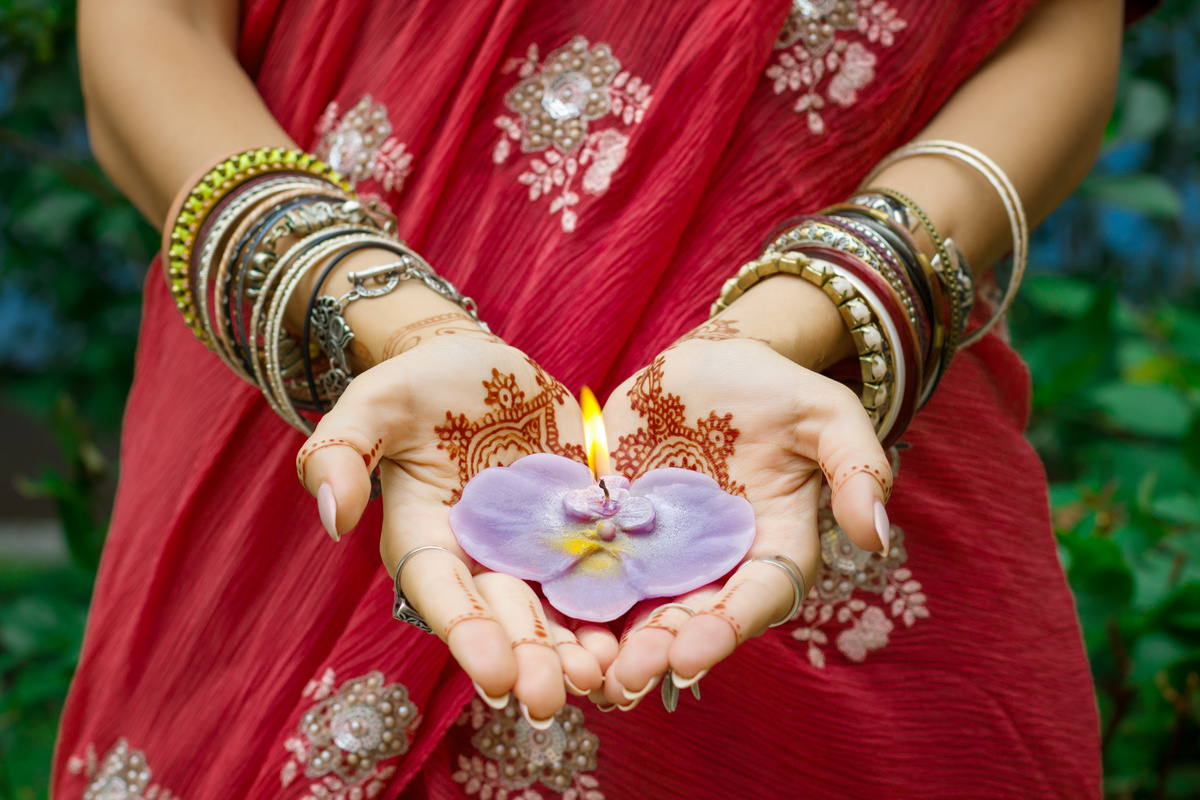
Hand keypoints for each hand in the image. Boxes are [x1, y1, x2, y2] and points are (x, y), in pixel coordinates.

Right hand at [295, 317, 606, 723]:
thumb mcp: (376, 401)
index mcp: (423, 539)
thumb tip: (332, 517)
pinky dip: (613, 609)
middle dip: (525, 660)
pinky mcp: (573, 532)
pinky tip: (636, 639)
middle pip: (501, 617)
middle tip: (550, 701)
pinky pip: (594, 575)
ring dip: (571, 650)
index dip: (466, 634)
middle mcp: (476, 558)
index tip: (493, 675)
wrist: (480, 371)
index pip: (441, 591)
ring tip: (600, 682)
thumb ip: (342, 449)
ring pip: (551, 611)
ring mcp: (528, 550)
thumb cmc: (420, 384)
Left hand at [595, 315, 891, 706]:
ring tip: (586, 674)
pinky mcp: (614, 529)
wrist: (707, 367)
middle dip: (660, 651)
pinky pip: (592, 566)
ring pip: (639, 607)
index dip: (726, 629)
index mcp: (773, 547)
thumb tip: (877, 536)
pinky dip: (572, 595)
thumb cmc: (775, 389)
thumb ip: (856, 467)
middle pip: (692, 617)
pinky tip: (544, 618)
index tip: (691, 657)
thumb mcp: (826, 414)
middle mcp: (717, 564)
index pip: (756, 597)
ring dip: (613, 644)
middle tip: (627, 681)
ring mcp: (663, 551)